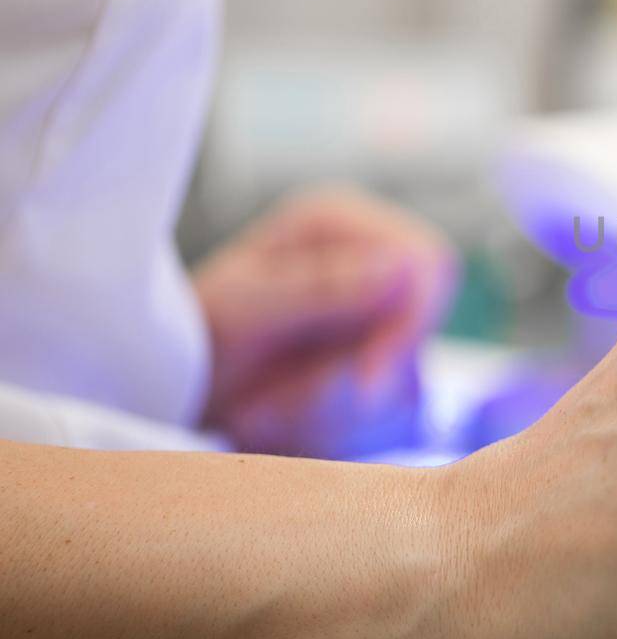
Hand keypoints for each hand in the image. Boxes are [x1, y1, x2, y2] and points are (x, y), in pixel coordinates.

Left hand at [193, 185, 456, 456]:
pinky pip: (391, 396)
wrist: (167, 386)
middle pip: (426, 316)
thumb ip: (323, 287)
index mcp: (336, 220)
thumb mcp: (246, 311)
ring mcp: (370, 306)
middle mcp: (363, 253)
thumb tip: (403, 265)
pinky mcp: (370, 353)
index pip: (428, 260)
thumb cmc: (192, 335)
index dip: (410, 323)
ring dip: (341, 402)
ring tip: (269, 408)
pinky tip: (286, 411)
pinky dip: (341, 418)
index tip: (366, 383)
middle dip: (376, 369)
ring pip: (408, 366)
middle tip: (309, 408)